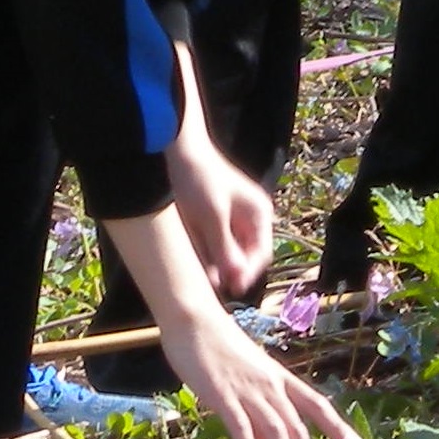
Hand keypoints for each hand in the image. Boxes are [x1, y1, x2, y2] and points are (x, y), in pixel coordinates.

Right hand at [157, 306, 361, 438]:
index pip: (316, 404)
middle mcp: (270, 385)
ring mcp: (247, 390)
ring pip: (275, 428)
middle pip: (297, 426)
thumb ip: (262, 409)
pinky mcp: (221, 394)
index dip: (336, 426)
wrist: (196, 321)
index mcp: (280, 378)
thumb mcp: (252, 376)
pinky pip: (238, 423)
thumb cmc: (222, 348)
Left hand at [166, 131, 275, 293]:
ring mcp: (231, 218)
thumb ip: (224, 248)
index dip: (247, 273)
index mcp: (258, 213)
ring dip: (214, 261)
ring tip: (199, 267)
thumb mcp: (212, 217)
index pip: (261, 254)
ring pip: (227, 251)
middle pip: (244, 255)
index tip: (231, 288)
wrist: (178, 150)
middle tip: (210, 283)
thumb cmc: (198, 179)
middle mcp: (249, 218)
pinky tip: (193, 253)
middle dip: (228, 268)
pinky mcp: (213, 218)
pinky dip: (204, 250)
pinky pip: (213, 242)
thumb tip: (238, 278)